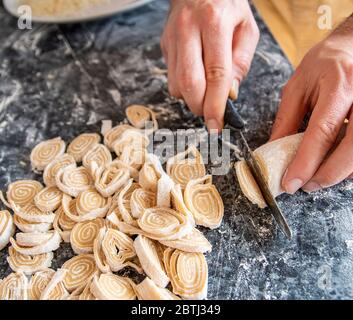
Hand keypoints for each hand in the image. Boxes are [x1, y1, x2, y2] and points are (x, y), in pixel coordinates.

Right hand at [161, 0, 258, 131]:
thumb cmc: (227, 6)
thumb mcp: (246, 29)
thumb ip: (240, 63)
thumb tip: (229, 95)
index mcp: (214, 22)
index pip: (215, 73)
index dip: (216, 104)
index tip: (217, 125)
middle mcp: (189, 29)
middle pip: (190, 83)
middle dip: (200, 107)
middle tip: (210, 114)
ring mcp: (172, 38)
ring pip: (176, 85)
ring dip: (191, 99)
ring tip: (205, 93)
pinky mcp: (164, 45)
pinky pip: (171, 78)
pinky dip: (184, 88)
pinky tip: (195, 78)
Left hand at [270, 19, 352, 193]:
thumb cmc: (325, 64)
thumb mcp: (298, 87)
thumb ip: (287, 119)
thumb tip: (273, 150)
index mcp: (339, 85)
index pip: (322, 131)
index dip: (306, 161)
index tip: (291, 183)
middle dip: (329, 174)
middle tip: (307, 185)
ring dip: (343, 172)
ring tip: (319, 177)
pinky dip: (352, 164)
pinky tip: (338, 165)